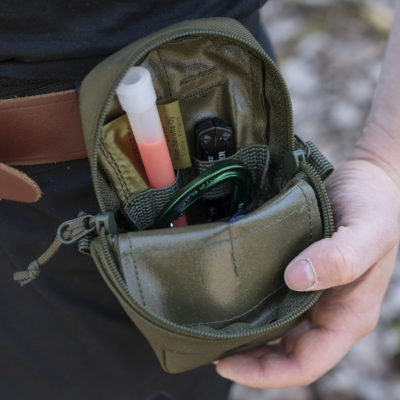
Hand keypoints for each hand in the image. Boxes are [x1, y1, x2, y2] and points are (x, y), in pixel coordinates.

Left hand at [215, 158, 399, 387]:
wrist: (366, 179)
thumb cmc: (373, 204)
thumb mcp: (367, 230)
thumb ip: (340, 258)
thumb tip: (295, 279)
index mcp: (348, 315)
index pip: (306, 363)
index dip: (265, 373)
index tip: (225, 363)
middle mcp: (328, 311)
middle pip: (285, 353)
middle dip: (248, 359)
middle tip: (207, 345)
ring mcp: (313, 295)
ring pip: (276, 331)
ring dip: (247, 336)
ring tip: (212, 327)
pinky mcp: (299, 275)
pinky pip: (274, 301)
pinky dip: (252, 307)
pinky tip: (230, 297)